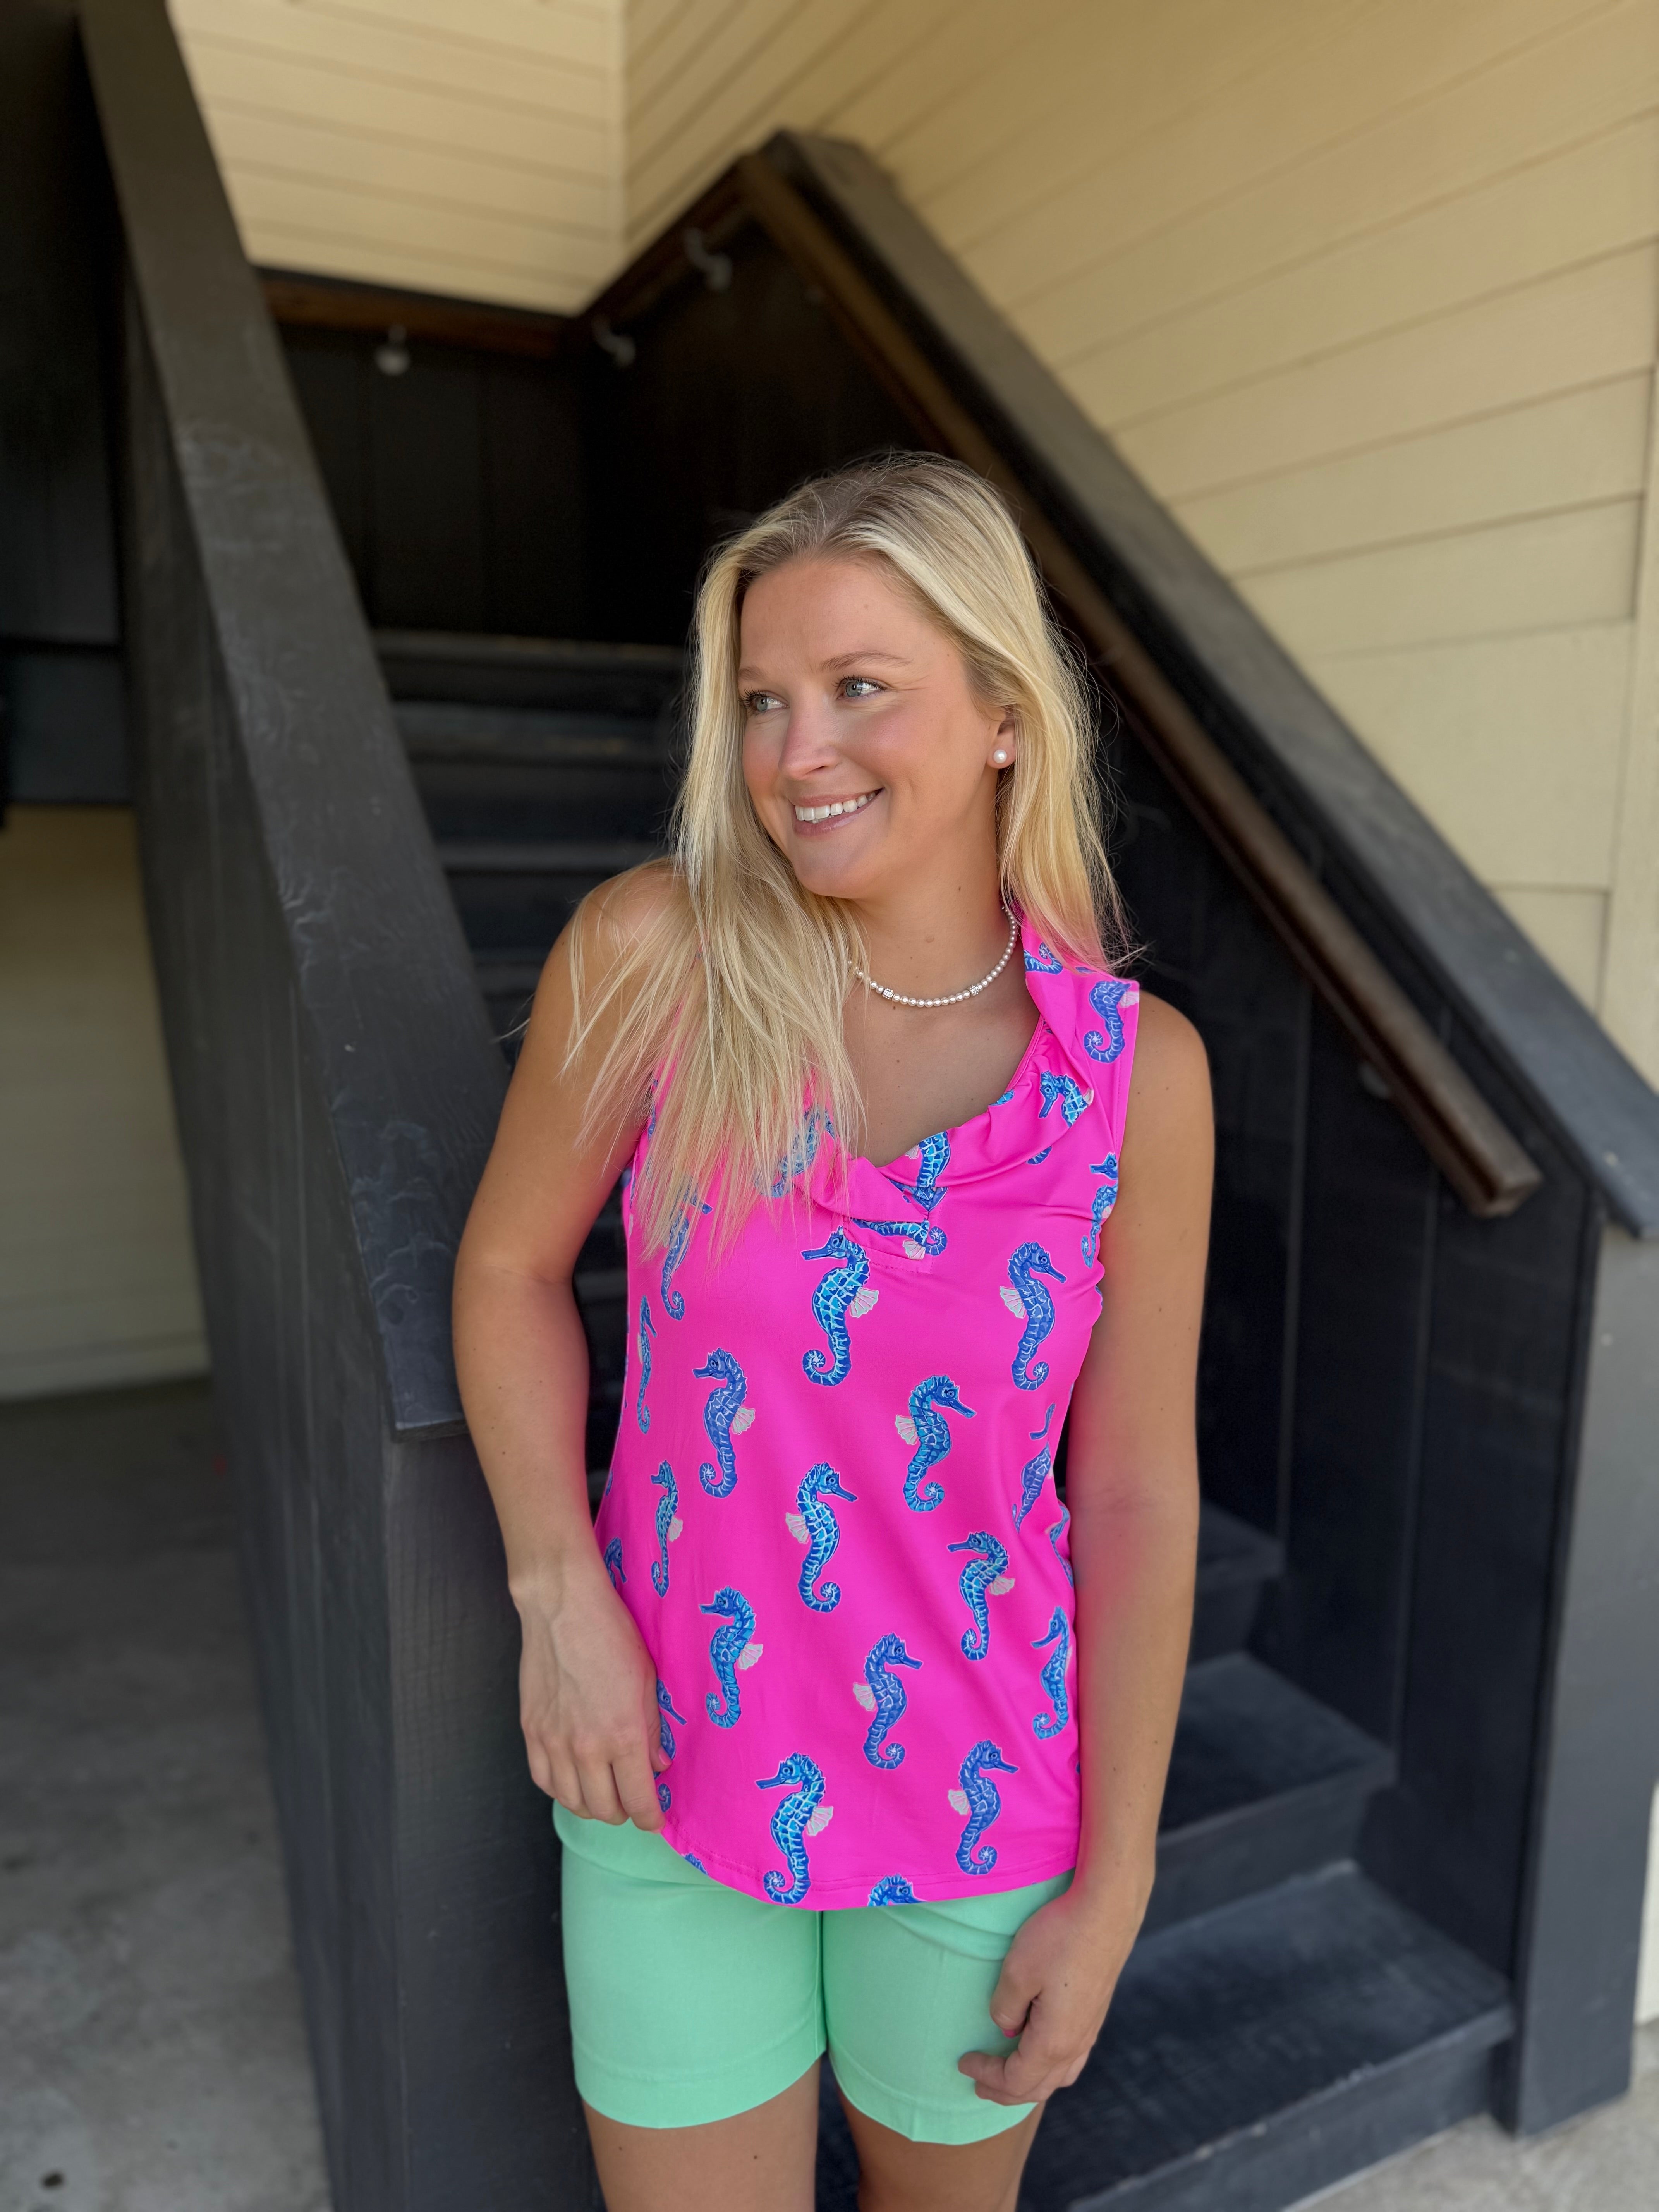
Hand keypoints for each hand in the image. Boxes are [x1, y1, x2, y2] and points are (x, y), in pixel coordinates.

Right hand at [514, 1555, 666, 1830]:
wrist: (563, 1607)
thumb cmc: (612, 1635)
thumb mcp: (648, 1680)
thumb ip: (652, 1729)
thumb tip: (657, 1766)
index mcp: (622, 1736)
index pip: (638, 1802)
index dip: (651, 1818)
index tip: (656, 1819)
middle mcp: (586, 1748)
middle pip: (605, 1810)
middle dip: (624, 1812)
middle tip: (633, 1799)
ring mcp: (553, 1742)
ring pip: (572, 1801)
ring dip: (593, 1804)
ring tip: (606, 1791)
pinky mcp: (531, 1732)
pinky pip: (544, 1781)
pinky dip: (562, 1789)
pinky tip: (574, 1778)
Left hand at [957, 1871, 1146, 2105]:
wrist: (1106, 1910)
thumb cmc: (1059, 1938)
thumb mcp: (1017, 1971)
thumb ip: (1005, 2008)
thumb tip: (1007, 2029)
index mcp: (1053, 2042)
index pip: (1016, 2080)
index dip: (988, 2077)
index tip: (963, 2062)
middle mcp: (1075, 2044)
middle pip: (1038, 2087)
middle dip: (1006, 2091)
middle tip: (979, 2084)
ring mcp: (1089, 2029)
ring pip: (1059, 2075)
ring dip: (1031, 2082)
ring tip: (1008, 2076)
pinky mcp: (1095, 2012)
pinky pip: (1072, 2057)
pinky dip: (1050, 2067)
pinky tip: (1041, 2050)